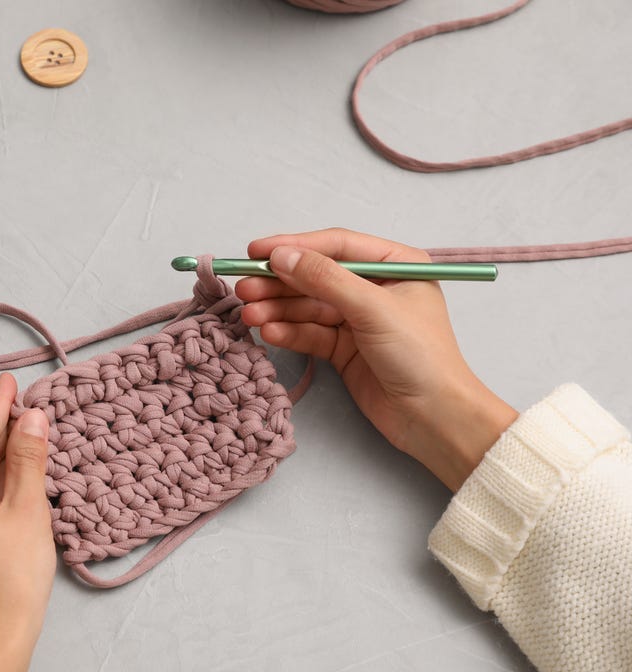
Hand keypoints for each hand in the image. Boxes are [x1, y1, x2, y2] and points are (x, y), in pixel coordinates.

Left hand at [0, 373, 54, 671]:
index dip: (0, 406)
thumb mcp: (27, 508)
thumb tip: (30, 417)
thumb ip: (27, 457)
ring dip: (0, 461)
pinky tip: (15, 477)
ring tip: (29, 437)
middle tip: (29, 407)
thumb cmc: (11, 578)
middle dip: (2, 433)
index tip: (10, 381)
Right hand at [234, 228, 516, 490]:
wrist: (434, 418)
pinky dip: (289, 332)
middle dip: (280, 283)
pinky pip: (310, 333)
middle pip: (316, 276)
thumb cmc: (420, 356)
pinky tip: (269, 333)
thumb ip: (325, 279)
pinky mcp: (345, 349)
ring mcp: (358, 320)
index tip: (257, 252)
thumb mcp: (373, 308)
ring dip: (277, 310)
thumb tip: (281, 256)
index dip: (295, 246)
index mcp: (395, 265)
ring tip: (249, 315)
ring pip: (308, 306)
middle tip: (244, 287)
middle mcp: (375, 288)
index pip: (337, 246)